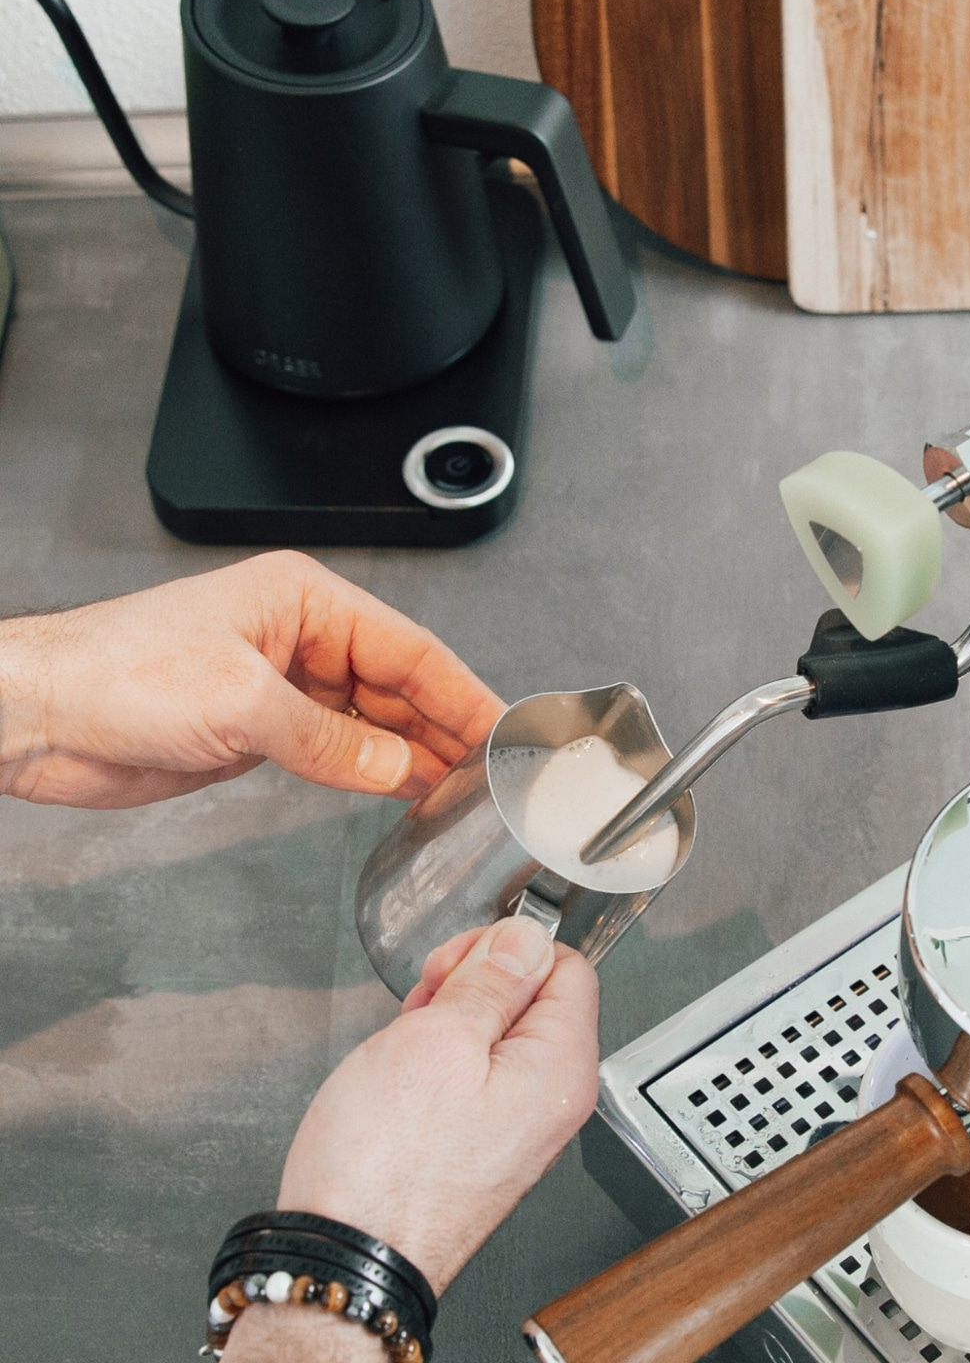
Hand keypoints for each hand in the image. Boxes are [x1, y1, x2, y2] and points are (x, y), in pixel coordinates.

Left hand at [0, 551, 504, 806]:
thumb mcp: (241, 704)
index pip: (408, 648)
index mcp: (304, 601)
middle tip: (489, 769)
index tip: (500, 727)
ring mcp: (285, 684)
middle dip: (443, 726)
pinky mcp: (265, 728)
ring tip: (458, 788)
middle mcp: (302, 637)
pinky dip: (372, 772)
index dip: (460, 691)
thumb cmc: (117, 673)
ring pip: (373, 720)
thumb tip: (394, 768)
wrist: (42, 717)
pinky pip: (338, 750)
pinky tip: (403, 791)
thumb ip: (328, 742)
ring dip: (413, 755)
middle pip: (398, 684)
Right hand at [273, 916, 598, 1292]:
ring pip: (496, 1034)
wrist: (345, 1261)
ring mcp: (518, 1126)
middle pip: (533, 999)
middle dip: (474, 986)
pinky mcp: (482, 1144)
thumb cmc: (384, 1168)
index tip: (461, 964)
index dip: (508, 950)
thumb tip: (526, 938)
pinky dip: (438, 1061)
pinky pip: (474, 1076)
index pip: (567, 966)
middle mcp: (552, 1101)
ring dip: (449, 1022)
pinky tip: (402, 1074)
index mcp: (561, 1069)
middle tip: (427, 1004)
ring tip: (406, 1043)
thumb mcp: (438, 1039)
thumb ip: (491, 978)